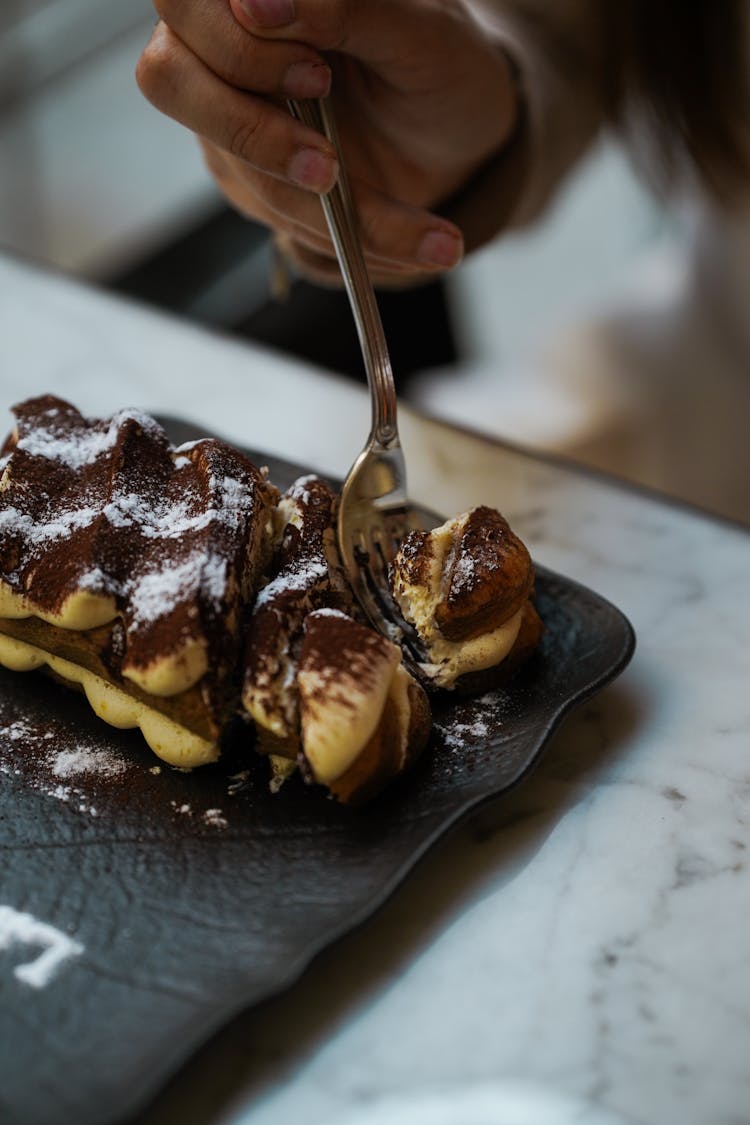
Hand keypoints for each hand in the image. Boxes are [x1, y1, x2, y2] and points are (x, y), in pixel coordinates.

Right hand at [137, 0, 519, 284]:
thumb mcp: (421, 32)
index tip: (316, 73)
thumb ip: (342, 5)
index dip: (234, 45)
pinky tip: (420, 241)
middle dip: (253, 131)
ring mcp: (233, 116)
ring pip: (234, 165)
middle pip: (169, 77)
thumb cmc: (447, 65)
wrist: (466, 137)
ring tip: (424, 231)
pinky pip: (280, 215)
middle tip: (331, 164)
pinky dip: (351, 237)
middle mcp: (228, 47)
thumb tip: (257, 2)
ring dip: (322, 209)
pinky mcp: (254, 178)